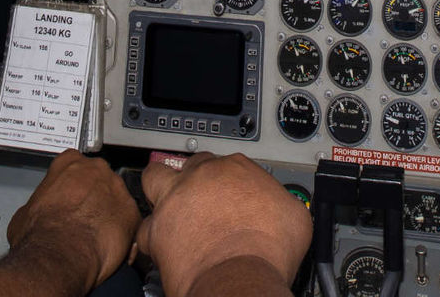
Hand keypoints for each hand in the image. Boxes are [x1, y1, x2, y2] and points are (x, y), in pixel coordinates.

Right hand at [6, 151, 139, 293]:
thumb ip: (39, 201)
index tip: (68, 195)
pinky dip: (123, 231)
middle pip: (99, 177)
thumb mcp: (25, 212)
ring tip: (94, 233)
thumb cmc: (41, 234)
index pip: (74, 163)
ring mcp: (117, 189)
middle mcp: (96, 169)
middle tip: (81, 215)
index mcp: (69, 162)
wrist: (60, 255)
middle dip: (93, 194)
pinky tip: (108, 244)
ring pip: (117, 197)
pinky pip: (131, 220)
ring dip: (109, 212)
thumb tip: (37, 212)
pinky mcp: (132, 212)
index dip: (71, 182)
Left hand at [138, 154, 309, 296]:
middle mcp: (202, 177)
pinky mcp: (156, 230)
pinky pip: (145, 228)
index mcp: (236, 169)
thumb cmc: (268, 251)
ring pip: (155, 177)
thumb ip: (280, 201)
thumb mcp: (294, 216)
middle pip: (192, 163)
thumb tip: (283, 207)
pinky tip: (161, 244)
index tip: (235, 192)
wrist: (239, 278)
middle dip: (195, 175)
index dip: (231, 179)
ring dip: (161, 188)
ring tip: (169, 203)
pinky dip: (152, 235)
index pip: (229, 162)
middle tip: (202, 194)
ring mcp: (175, 201)